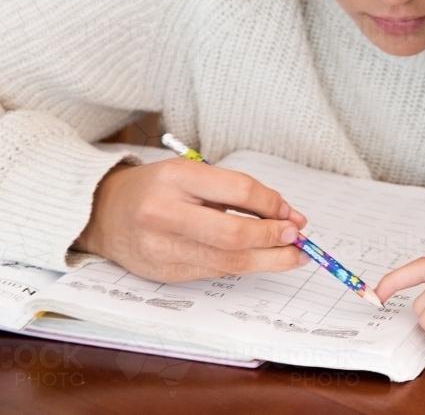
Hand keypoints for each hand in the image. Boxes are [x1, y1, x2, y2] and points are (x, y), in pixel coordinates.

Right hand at [73, 158, 308, 282]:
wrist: (104, 213)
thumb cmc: (158, 189)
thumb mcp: (193, 174)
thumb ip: (238, 192)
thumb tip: (288, 215)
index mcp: (175, 178)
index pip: (239, 191)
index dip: (273, 204)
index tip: (292, 214)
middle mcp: (164, 213)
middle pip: (234, 234)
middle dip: (274, 238)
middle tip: (297, 238)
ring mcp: (161, 248)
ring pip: (228, 261)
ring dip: (269, 260)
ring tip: (293, 256)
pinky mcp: (164, 273)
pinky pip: (215, 273)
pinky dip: (245, 267)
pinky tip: (263, 260)